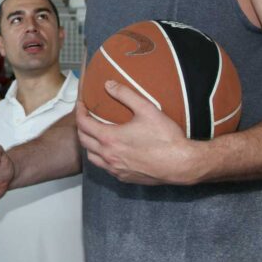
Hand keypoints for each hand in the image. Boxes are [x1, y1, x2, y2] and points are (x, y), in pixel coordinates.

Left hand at [75, 81, 200, 185]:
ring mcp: (116, 169)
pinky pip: (105, 168)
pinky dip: (102, 157)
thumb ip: (125, 94)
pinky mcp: (124, 178)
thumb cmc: (166, 138)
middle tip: (86, 116)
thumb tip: (108, 84)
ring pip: (92, 157)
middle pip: (83, 141)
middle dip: (81, 127)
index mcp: (110, 138)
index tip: (81, 104)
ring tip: (96, 134)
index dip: (79, 111)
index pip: (83, 124)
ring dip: (89, 144)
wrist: (181, 164)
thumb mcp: (147, 109)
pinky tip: (111, 151)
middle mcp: (109, 156)